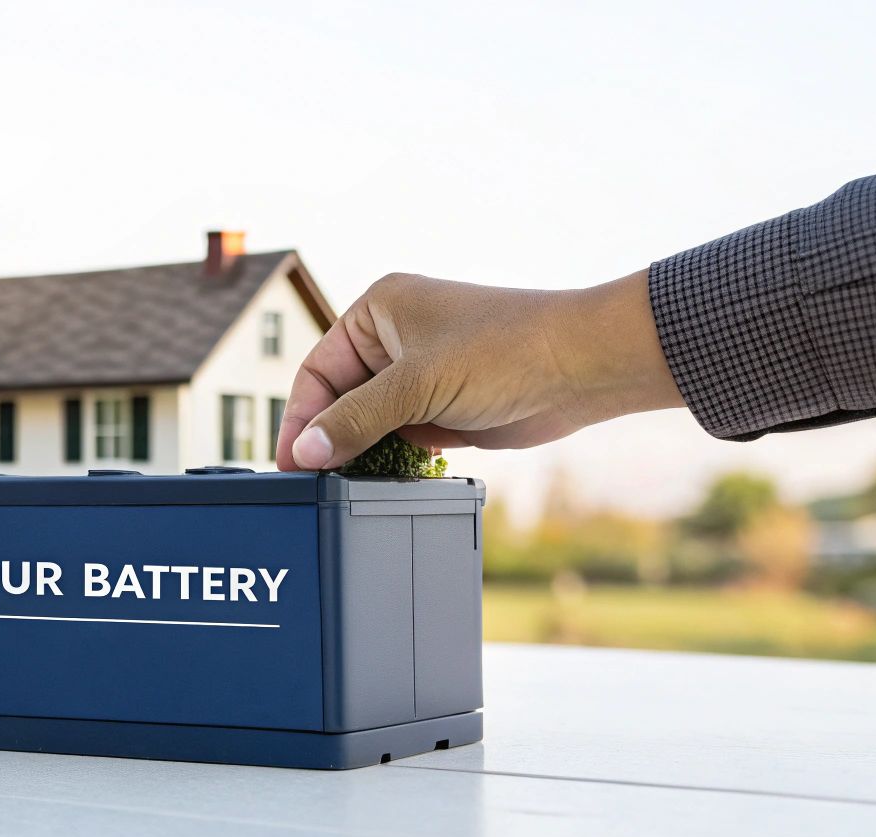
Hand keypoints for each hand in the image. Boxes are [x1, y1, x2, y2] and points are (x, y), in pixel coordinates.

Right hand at [274, 269, 683, 469]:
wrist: (583, 368)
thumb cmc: (506, 350)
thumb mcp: (418, 385)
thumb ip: (356, 420)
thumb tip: (305, 453)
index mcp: (378, 312)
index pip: (317, 370)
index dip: (301, 419)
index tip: (292, 463)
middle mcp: (394, 340)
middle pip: (339, 400)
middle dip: (329, 440)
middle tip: (313, 483)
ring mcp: (420, 376)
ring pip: (369, 423)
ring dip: (360, 453)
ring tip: (345, 487)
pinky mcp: (443, 408)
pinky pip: (399, 439)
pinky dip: (389, 461)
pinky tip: (381, 482)